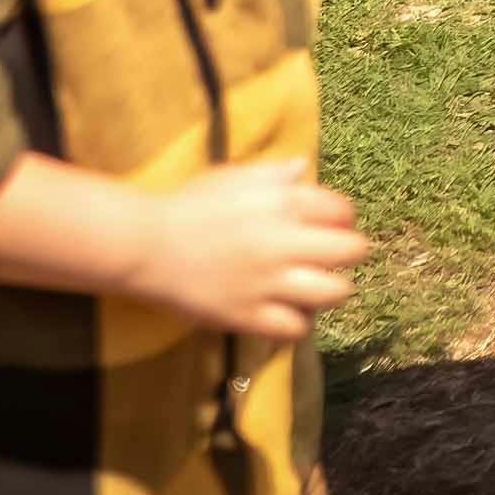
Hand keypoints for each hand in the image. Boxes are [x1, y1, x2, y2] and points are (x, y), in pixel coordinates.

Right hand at [130, 157, 369, 342]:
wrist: (144, 244)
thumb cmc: (188, 205)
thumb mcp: (233, 177)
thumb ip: (274, 173)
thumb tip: (304, 168)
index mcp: (281, 202)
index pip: (342, 211)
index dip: (343, 219)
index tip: (334, 226)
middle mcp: (282, 241)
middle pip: (350, 251)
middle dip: (349, 253)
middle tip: (332, 257)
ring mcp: (267, 282)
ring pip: (333, 292)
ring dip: (332, 289)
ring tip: (316, 286)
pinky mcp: (247, 315)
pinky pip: (295, 327)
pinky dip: (298, 322)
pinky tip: (288, 311)